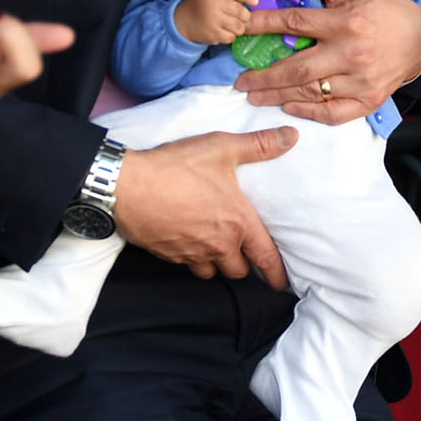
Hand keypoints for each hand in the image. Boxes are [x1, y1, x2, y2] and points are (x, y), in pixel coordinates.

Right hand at [112, 128, 298, 288]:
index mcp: (238, 222)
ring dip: (216, 264)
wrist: (129, 187)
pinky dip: (190, 257)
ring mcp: (191, 252)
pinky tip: (187, 240)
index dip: (277, 274)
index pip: (266, 258)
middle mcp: (218, 244)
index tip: (283, 284)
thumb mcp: (222, 148)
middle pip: (239, 271)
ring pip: (212, 272)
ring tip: (215, 248)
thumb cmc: (176, 167)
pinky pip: (186, 264)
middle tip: (242, 253)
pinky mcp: (168, 254)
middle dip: (242, 264)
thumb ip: (259, 145)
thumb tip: (291, 136)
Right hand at [174, 0, 255, 45]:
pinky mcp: (213, 35)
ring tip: (234, 25)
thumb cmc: (197, 3)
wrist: (180, 21)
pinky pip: (231, 37)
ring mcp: (215, 21)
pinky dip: (231, 36)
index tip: (255, 2)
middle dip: (245, 16)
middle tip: (242, 17)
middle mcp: (216, 5)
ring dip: (239, 27)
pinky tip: (225, 32)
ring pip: (238, 26)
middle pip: (241, 12)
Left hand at [231, 0, 420, 123]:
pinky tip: (290, 107)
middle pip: (297, 69)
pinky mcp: (369, 99)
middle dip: (263, 76)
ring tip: (255, 96)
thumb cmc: (383, 9)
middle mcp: (351, 54)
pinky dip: (309, 113)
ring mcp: (361, 81)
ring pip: (311, 93)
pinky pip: (333, 113)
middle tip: (240, 80)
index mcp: (345, 22)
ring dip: (278, 96)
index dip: (263, 25)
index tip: (240, 28)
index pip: (294, 23)